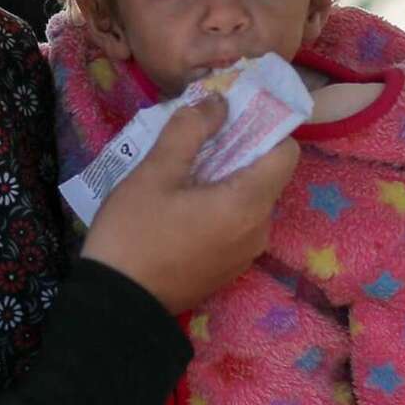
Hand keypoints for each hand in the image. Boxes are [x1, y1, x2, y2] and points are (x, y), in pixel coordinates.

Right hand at [82, 96, 298, 313]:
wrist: (118, 303)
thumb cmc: (135, 232)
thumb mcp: (155, 172)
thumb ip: (190, 130)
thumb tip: (217, 101)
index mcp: (248, 203)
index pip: (286, 152)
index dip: (263, 129)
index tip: (229, 118)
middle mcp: (259, 229)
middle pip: (266, 175)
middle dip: (238, 151)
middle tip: (196, 140)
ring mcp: (246, 253)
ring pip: (250, 199)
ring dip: (225, 179)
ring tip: (182, 171)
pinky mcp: (229, 268)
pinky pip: (237, 223)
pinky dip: (219, 206)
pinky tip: (181, 204)